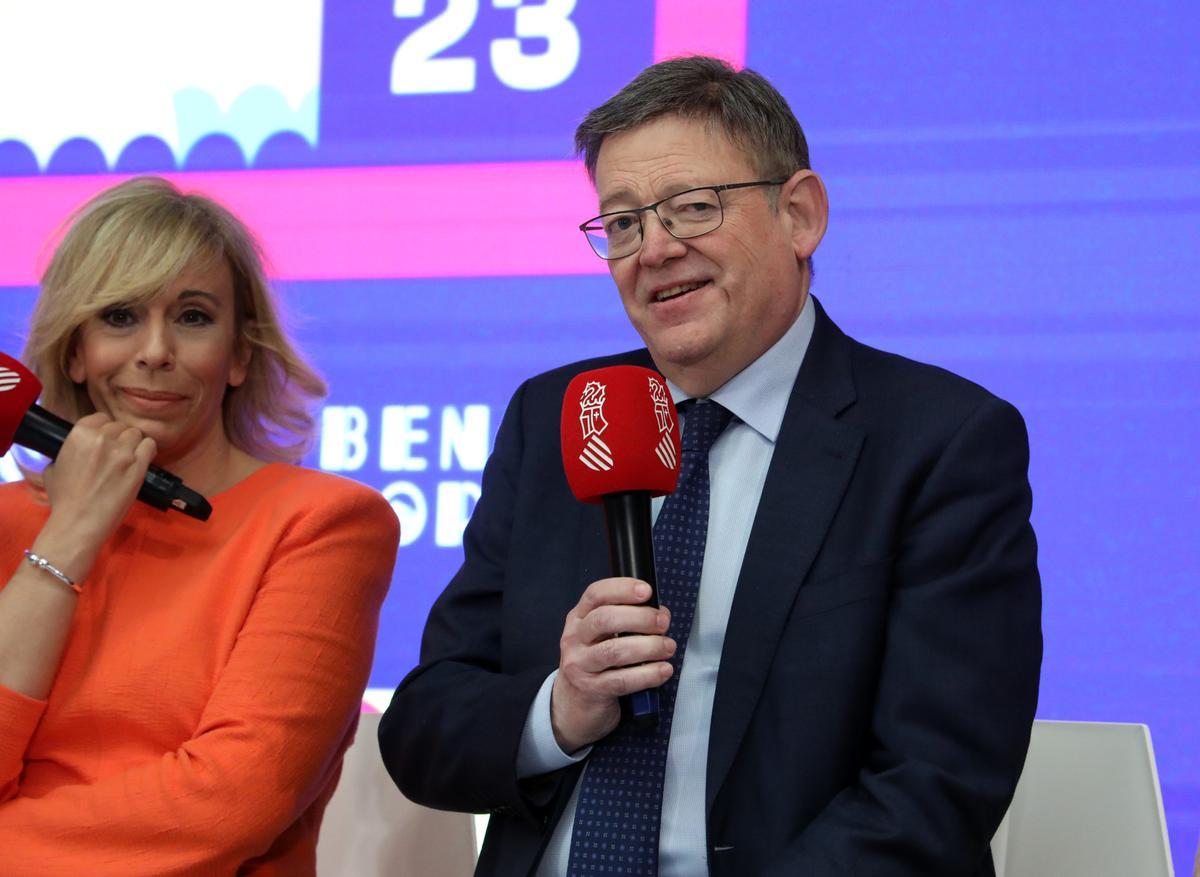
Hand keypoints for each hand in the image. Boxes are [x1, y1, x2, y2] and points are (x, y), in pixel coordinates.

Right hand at [36, 413, 155, 580]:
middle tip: (117, 453)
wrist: (79, 521)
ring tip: (129, 458)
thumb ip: (68, 452)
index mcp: (79, 434)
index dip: (104, 429)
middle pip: (119, 426)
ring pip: (136, 433)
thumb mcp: (54, 469)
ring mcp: (122, 451)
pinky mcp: (138, 465)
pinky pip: (150, 445)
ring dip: (134, 444)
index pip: (100, 418)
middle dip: (119, 438)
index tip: (105, 440)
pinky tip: (142, 459)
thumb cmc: (64, 499)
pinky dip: (148, 450)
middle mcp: (102, 438)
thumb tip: (76, 450)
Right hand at [551, 577, 674, 752]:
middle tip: (663, 624)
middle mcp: (575, 638)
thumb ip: (626, 620)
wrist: (573, 705)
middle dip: (640, 618)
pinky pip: (622, 680)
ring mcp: (580, 664)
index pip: (596, 594)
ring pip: (614, 651)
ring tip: (668, 647)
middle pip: (604, 619)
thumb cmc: (596, 663)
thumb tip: (660, 612)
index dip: (622, 589)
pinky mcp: (591, 689)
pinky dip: (648, 674)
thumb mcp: (602, 636)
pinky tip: (663, 670)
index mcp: (579, 617)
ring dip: (648, 646)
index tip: (646, 591)